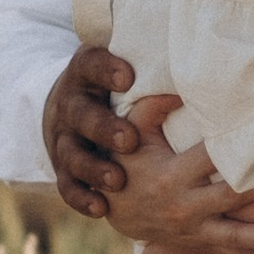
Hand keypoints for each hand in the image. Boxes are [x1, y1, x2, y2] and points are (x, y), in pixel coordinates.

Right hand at [48, 45, 140, 219]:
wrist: (63, 111)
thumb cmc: (108, 87)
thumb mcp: (116, 65)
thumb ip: (143, 56)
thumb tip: (191, 43)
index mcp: (85, 75)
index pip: (90, 65)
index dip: (106, 71)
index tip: (128, 78)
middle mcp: (71, 106)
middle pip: (82, 115)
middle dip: (104, 128)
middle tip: (129, 141)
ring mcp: (63, 140)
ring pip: (73, 155)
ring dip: (94, 169)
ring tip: (117, 181)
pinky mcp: (62, 170)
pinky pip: (67, 187)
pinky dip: (82, 199)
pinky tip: (101, 209)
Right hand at [99, 98, 253, 253]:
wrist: (112, 209)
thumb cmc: (127, 160)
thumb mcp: (132, 131)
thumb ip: (153, 107)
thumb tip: (182, 88)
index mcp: (172, 175)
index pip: (214, 157)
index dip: (241, 144)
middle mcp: (185, 205)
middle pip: (234, 195)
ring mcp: (194, 229)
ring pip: (236, 235)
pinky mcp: (199, 242)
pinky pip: (231, 253)